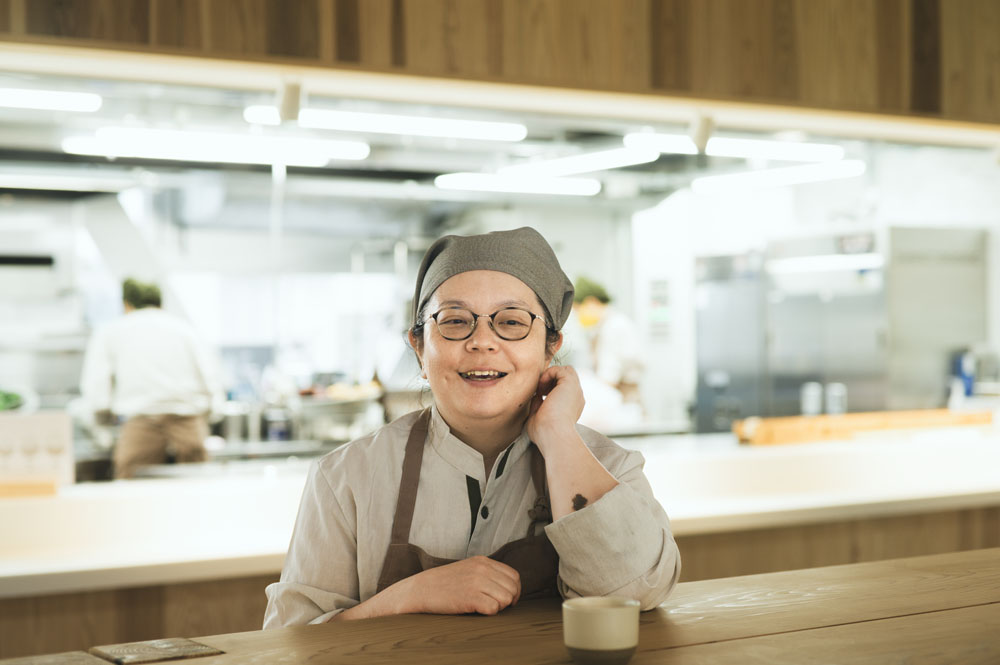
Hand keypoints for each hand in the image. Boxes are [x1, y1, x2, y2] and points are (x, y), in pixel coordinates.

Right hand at [397, 556, 520, 615]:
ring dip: (499, 607)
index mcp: (483, 561)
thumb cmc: (445, 583)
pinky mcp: (470, 597)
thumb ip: (486, 573)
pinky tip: (477, 610)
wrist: (421, 589)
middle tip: (495, 606)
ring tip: (484, 607)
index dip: (514, 590)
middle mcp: (482, 569)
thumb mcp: (468, 569)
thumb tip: (508, 587)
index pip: (514, 576)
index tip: (506, 600)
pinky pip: (494, 608)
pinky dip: (489, 612)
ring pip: (507, 599)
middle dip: (508, 601)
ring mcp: (476, 582)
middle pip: (513, 588)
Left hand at [526, 365, 584, 448]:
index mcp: (571, 407)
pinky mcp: (570, 384)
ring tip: (540, 388)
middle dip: (551, 380)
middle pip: (566, 378)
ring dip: (550, 375)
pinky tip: (542, 387)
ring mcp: (575, 390)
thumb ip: (539, 405)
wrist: (552, 434)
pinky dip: (549, 373)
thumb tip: (536, 396)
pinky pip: (561, 369)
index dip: (550, 388)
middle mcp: (576, 398)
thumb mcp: (540, 417)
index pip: (563, 390)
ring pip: (566, 371)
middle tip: (539, 390)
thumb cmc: (544, 432)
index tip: (538, 396)